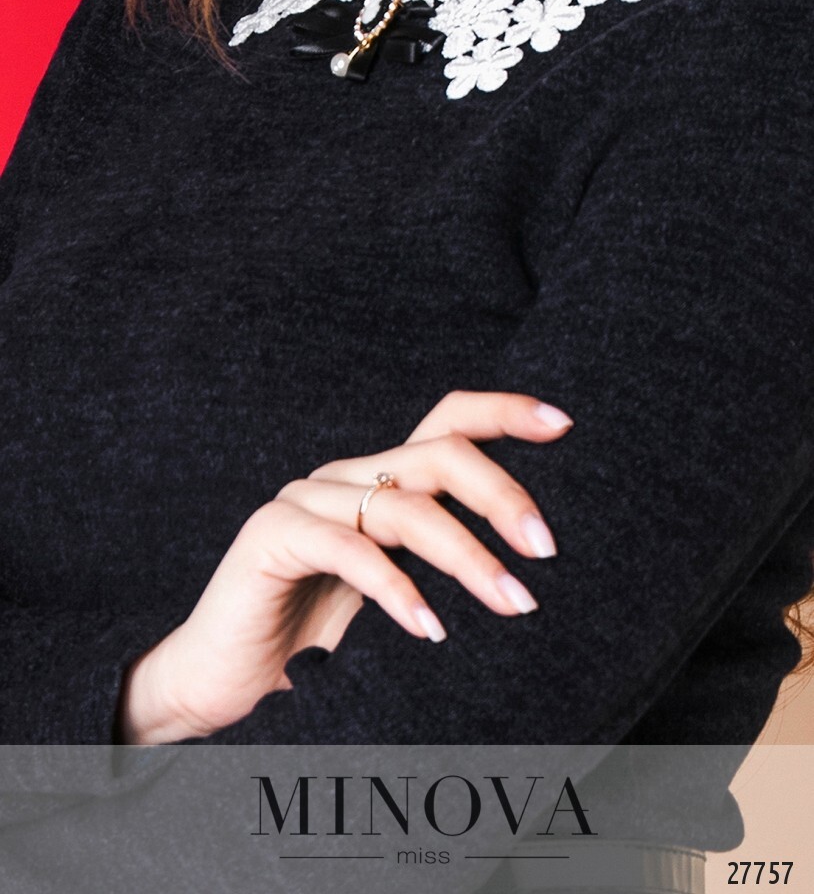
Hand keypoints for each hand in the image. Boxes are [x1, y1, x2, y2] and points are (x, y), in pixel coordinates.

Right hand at [116, 391, 573, 743]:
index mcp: (379, 482)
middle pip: (438, 454)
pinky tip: (431, 629)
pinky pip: (349, 549)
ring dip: (467, 556)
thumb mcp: (395, 592)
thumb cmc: (315, 640)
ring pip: (403, 506)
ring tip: (514, 603)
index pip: (446, 423)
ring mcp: (307, 500)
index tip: (562, 424)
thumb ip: (437, 561)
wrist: (223, 681)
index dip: (503, 413)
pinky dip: (396, 588)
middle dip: (501, 495)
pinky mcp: (272, 534)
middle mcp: (347, 478)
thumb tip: (528, 572)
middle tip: (545, 551)